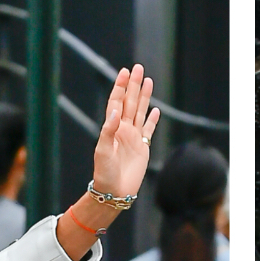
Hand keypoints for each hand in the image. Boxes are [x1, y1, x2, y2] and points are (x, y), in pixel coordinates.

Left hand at [91, 64, 159, 200]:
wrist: (114, 192)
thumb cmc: (104, 173)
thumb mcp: (103, 151)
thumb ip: (108, 130)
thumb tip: (116, 111)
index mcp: (112, 128)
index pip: (116, 102)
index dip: (120, 87)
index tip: (124, 71)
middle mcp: (123, 130)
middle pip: (130, 102)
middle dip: (134, 85)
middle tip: (138, 67)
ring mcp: (133, 138)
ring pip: (140, 112)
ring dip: (144, 97)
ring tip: (149, 80)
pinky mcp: (143, 148)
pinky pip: (149, 130)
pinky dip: (153, 120)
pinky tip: (156, 110)